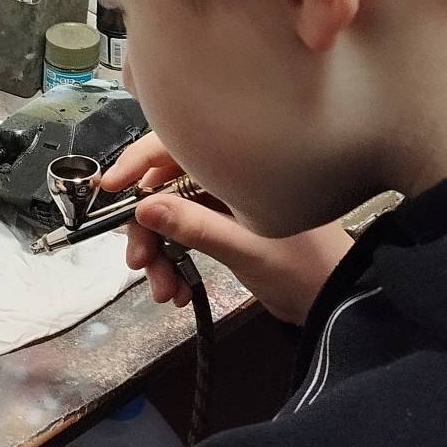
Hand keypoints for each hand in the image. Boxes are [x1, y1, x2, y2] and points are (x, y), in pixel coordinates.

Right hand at [102, 135, 353, 325]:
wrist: (338, 300)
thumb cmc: (306, 268)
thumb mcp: (247, 249)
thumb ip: (194, 227)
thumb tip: (142, 207)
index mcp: (239, 163)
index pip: (174, 146)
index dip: (136, 164)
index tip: (108, 191)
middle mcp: (227, 176)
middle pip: (164, 187)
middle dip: (146, 228)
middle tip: (138, 263)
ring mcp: (225, 202)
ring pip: (170, 216)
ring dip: (158, 253)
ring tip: (164, 291)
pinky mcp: (225, 226)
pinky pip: (185, 236)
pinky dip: (174, 263)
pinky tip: (178, 292)